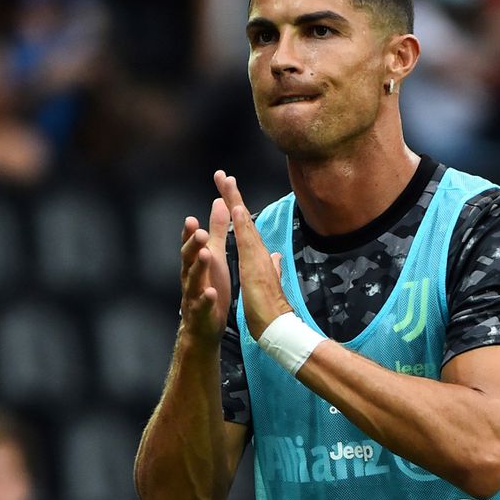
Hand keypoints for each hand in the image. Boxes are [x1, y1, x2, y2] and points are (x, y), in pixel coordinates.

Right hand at [179, 197, 231, 342]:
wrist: (202, 326)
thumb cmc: (209, 286)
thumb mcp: (215, 256)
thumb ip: (217, 230)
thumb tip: (220, 202)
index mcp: (196, 263)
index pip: (190, 245)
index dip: (189, 233)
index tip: (191, 220)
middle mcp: (191, 277)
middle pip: (189, 259)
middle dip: (193, 246)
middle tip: (199, 232)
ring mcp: (194, 295)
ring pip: (194, 280)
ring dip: (199, 267)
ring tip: (206, 255)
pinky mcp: (201, 312)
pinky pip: (202, 305)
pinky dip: (206, 298)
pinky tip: (212, 292)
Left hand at [213, 171, 291, 337]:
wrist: (277, 325)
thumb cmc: (269, 305)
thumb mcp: (266, 281)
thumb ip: (272, 266)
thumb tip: (275, 257)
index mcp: (255, 254)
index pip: (243, 225)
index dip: (234, 206)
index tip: (225, 187)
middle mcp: (257, 251)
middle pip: (243, 219)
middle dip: (233, 196)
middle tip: (222, 174)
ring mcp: (257, 257)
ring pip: (245, 225)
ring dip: (236, 203)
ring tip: (227, 184)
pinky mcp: (255, 266)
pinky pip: (247, 242)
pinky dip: (243, 225)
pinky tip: (237, 210)